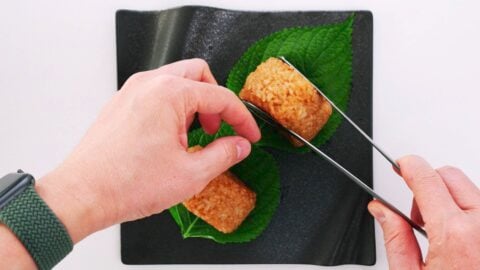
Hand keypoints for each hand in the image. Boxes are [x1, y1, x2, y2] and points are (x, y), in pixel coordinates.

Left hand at [36, 58, 260, 242]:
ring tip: (194, 137)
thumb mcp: (190, 174)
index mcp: (170, 93)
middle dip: (216, 101)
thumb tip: (239, 146)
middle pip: (199, 75)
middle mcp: (149, 84)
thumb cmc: (127, 183)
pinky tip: (171, 138)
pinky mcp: (121, 103)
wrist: (82, 194)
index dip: (241, 118)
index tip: (249, 136)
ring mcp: (132, 91)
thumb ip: (223, 155)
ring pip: (177, 81)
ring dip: (194, 104)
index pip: (220, 97)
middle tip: (220, 129)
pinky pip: (156, 93)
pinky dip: (173, 107)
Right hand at [368, 155, 479, 268]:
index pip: (427, 178)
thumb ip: (396, 239)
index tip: (400, 165)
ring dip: (450, 200)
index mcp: (455, 233)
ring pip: (468, 189)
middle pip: (450, 176)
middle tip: (419, 216)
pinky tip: (461, 237)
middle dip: (428, 185)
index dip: (408, 166)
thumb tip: (381, 210)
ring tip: (442, 233)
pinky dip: (467, 212)